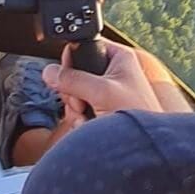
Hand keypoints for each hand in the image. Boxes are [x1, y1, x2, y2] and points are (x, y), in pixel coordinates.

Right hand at [43, 40, 193, 118]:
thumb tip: (50, 72)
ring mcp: (106, 93)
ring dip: (76, 109)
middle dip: (73, 92)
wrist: (144, 147)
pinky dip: (80, 119)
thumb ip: (74, 80)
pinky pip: (79, 110)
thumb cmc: (138, 114)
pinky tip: (90, 125)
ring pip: (74, 94)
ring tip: (89, 116)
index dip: (73, 61)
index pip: (84, 45)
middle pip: (74, 73)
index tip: (71, 77)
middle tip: (83, 102)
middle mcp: (112, 72)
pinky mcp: (102, 110)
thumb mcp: (101, 92)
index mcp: (118, 57)